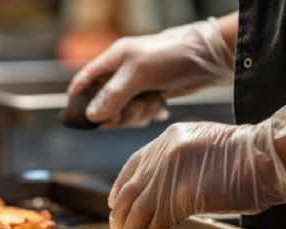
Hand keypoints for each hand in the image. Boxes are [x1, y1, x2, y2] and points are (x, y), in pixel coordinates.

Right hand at [68, 17, 233, 127]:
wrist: (208, 59)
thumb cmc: (171, 55)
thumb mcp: (138, 73)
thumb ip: (113, 95)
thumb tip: (92, 116)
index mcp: (112, 60)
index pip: (84, 80)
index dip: (77, 98)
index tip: (77, 116)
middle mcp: (121, 74)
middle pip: (102, 105)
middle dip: (117, 112)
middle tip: (133, 107)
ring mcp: (135, 87)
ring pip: (121, 113)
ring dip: (136, 114)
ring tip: (152, 101)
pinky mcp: (150, 97)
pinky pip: (138, 115)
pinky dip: (148, 115)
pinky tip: (159, 105)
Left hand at [108, 91, 285, 228]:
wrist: (266, 156)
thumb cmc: (245, 154)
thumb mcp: (202, 143)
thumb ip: (177, 160)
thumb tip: (161, 184)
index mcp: (168, 138)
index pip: (134, 164)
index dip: (120, 185)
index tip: (114, 200)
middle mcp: (163, 154)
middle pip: (131, 189)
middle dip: (121, 210)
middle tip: (117, 225)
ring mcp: (169, 175)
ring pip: (139, 207)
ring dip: (131, 226)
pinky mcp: (179, 197)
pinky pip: (157, 219)